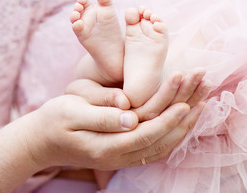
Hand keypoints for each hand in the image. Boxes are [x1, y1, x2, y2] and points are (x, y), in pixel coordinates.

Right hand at [29, 94, 203, 169]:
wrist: (43, 140)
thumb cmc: (54, 120)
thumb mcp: (70, 112)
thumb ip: (100, 115)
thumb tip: (130, 115)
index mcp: (106, 147)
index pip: (145, 135)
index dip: (167, 119)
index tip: (185, 101)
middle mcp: (119, 156)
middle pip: (161, 139)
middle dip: (185, 115)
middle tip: (203, 89)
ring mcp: (123, 157)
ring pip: (163, 144)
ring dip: (185, 124)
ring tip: (203, 100)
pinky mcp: (125, 152)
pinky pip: (157, 145)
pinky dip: (175, 131)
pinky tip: (186, 117)